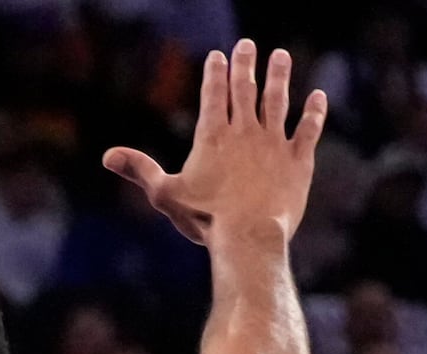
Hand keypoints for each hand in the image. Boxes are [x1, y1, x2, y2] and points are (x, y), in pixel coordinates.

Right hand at [103, 43, 322, 252]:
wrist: (249, 236)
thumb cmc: (205, 218)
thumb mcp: (165, 194)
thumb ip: (140, 169)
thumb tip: (108, 156)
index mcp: (213, 137)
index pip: (213, 95)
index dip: (214, 72)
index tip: (217, 55)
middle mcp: (245, 132)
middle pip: (245, 89)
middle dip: (245, 64)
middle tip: (246, 45)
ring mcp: (274, 144)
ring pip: (277, 101)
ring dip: (278, 76)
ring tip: (280, 56)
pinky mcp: (298, 161)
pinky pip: (308, 129)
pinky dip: (314, 112)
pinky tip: (318, 96)